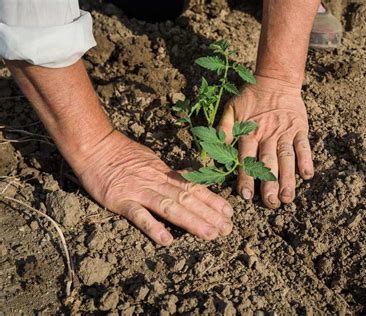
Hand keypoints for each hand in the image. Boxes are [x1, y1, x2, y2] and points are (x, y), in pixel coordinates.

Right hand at [77, 131, 233, 245]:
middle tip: (228, 229)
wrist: (95, 146)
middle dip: (210, 215)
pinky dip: (153, 227)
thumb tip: (188, 178)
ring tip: (209, 235)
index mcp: (164, 173)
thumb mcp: (152, 159)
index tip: (229, 211)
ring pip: (170, 207)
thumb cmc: (122, 153)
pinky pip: (139, 215)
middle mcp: (157, 182)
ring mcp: (139, 191)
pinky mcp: (121, 200)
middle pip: (188, 199)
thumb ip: (169, 173)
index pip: (193, 187)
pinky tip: (166, 240)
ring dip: (192, 222)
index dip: (212, 200)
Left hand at [219, 75, 313, 207]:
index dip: (246, 178)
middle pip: (268, 163)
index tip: (246, 196)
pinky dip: (306, 160)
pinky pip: (303, 146)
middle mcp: (267, 135)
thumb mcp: (231, 109)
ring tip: (288, 198)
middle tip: (271, 203)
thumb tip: (213, 149)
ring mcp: (285, 132)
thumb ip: (223, 129)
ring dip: (288, 179)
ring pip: (286, 158)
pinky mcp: (299, 128)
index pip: (246, 159)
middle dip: (269, 185)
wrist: (275, 80)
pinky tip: (307, 176)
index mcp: (249, 133)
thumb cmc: (251, 97)